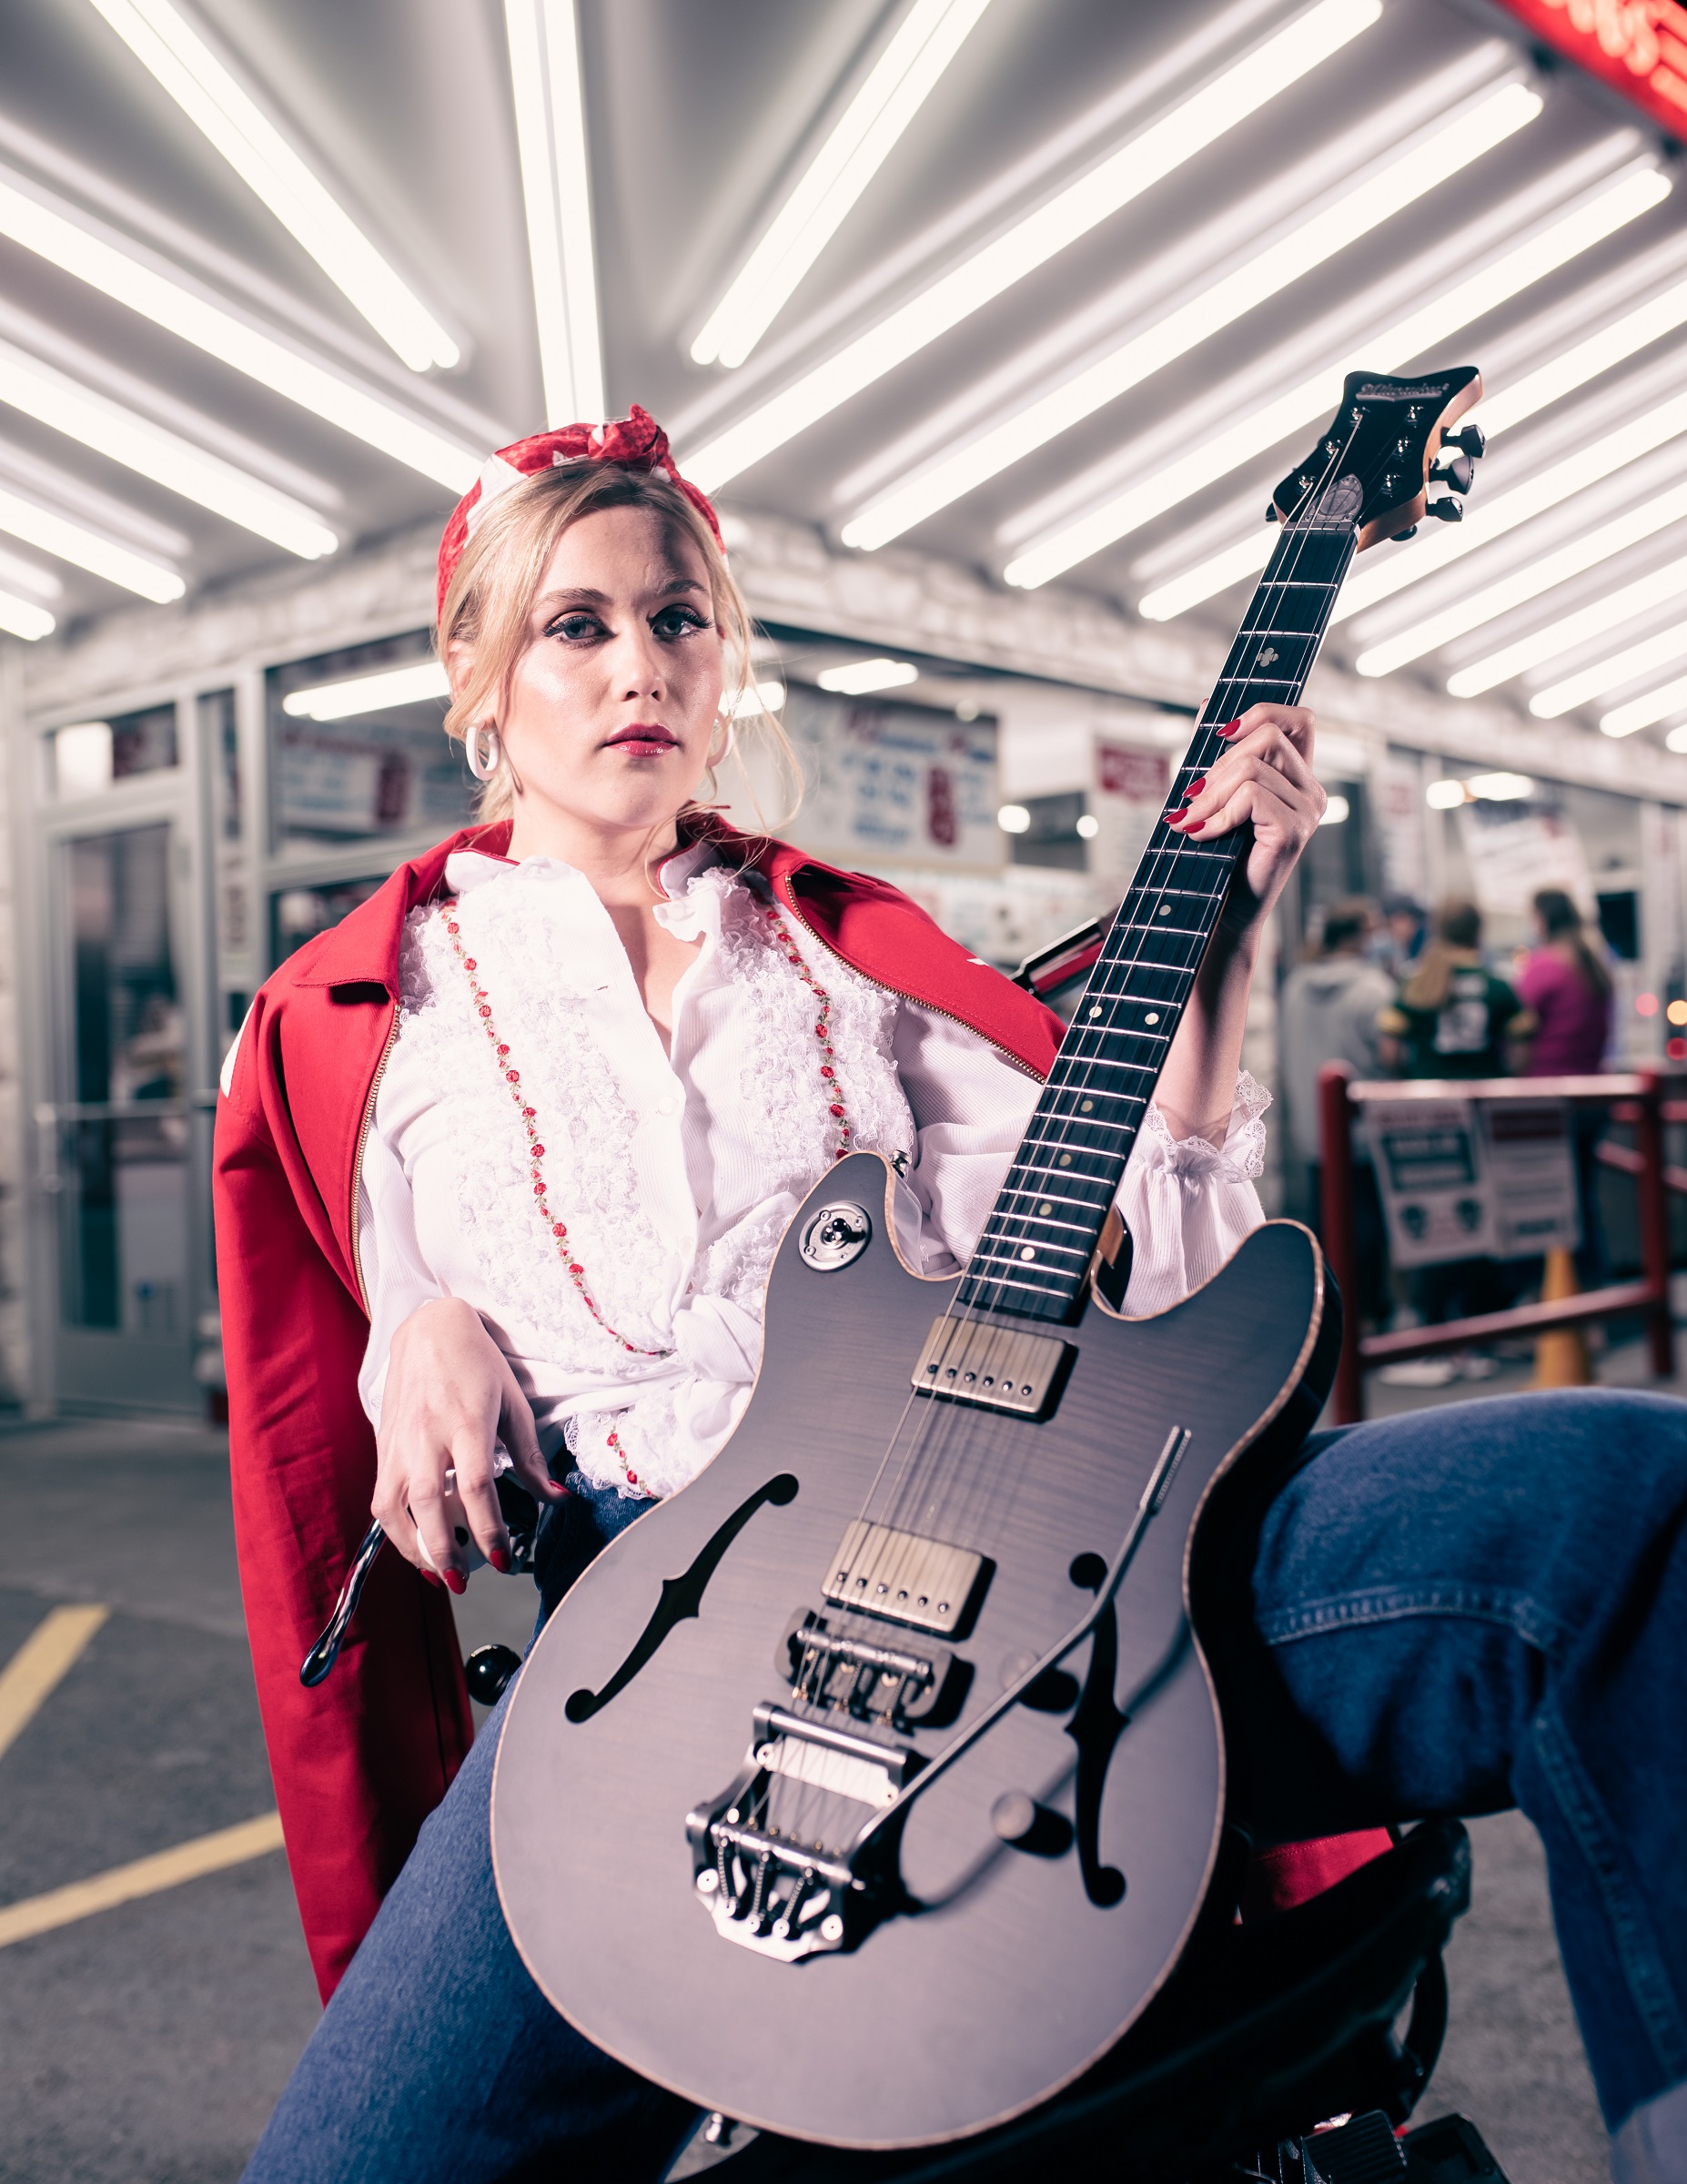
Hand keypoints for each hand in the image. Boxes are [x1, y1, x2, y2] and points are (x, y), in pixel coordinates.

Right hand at [372, 1298, 563, 1590]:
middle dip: (444, 1550)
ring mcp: (399, 1440)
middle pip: (429, 1503)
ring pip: (393, 1506)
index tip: (504, 1559)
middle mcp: (427, 1434)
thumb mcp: (513, 1404)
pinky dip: (394, 1527)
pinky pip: (381, 1495)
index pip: (477, 1487)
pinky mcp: (382, 1444)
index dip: (490, 1529)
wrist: (429, 1329)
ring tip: (437, 1573)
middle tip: (463, 1583)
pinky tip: (415, 1544)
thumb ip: (529, 1456)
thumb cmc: (477, 1364)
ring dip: (412, 1547)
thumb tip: (556, 1498)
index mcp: (467, 1422)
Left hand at [1166, 704, 1323, 934]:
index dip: (1262, 712)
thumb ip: (1219, 754)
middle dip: (1219, 764)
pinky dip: (1218, 814)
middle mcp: (1313, 791)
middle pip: (1267, 737)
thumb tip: (1209, 704)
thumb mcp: (1218, 794)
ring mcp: (1308, 811)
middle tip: (1192, 798)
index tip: (1221, 732)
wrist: (1221, 910)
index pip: (1300, 720)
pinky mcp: (1294, 830)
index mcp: (1300, 778)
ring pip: (1251, 767)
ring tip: (1191, 820)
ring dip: (1210, 794)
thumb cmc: (1219, 854)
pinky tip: (1202, 834)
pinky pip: (1250, 796)